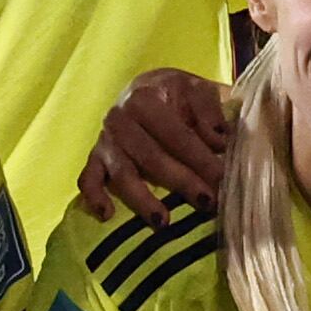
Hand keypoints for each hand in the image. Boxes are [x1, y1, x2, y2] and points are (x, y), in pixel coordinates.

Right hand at [72, 64, 230, 219]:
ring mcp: (105, 140)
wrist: (148, 89)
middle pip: (151, 157)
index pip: (175, 134)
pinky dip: (95, 197)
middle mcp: (119, 118)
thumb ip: (209, 110)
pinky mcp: (95, 158)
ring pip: (122, 174)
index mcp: (145, 98)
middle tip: (207, 203)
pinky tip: (107, 216)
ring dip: (142, 200)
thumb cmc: (178, 95)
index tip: (222, 178)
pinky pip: (88, 179)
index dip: (200, 158)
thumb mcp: (198, 89)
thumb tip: (217, 138)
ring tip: (163, 221)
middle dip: (182, 182)